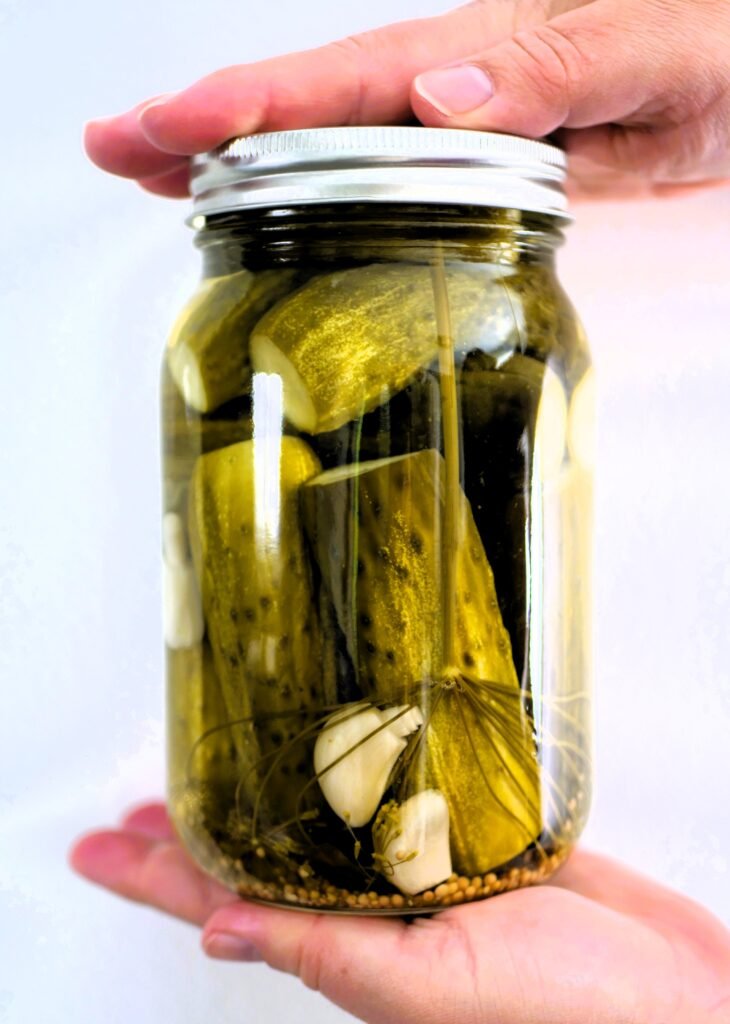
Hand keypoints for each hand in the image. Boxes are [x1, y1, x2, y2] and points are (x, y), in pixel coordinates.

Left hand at [70, 802, 729, 1023]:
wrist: (678, 994)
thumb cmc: (572, 1014)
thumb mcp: (435, 985)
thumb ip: (330, 955)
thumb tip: (217, 930)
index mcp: (354, 945)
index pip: (227, 898)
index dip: (153, 872)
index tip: (96, 845)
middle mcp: (379, 906)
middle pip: (262, 853)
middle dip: (196, 828)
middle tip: (141, 798)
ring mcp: (427, 868)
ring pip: (325, 822)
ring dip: (268, 795)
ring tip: (218, 768)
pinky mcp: (477, 836)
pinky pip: (403, 800)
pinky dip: (361, 773)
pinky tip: (338, 753)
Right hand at [83, 0, 729, 199]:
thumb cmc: (729, 52)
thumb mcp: (666, 47)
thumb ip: (562, 63)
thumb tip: (443, 88)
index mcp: (498, 50)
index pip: (353, 77)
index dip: (257, 101)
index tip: (173, 122)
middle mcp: (466, 83)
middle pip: (314, 104)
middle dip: (208, 122)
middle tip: (114, 145)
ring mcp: (470, 124)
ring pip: (336, 140)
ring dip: (241, 155)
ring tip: (154, 174)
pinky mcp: (489, 164)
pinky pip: (388, 177)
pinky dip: (321, 188)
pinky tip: (278, 204)